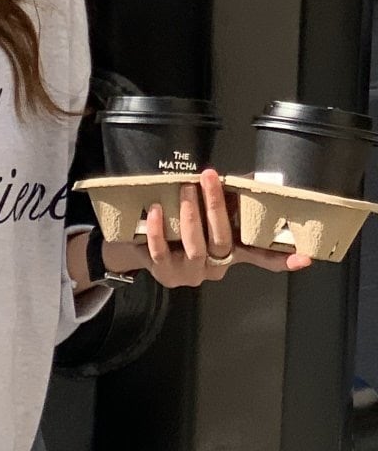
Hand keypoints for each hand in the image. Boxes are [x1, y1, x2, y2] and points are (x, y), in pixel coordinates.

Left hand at [104, 168, 314, 286]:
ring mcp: (190, 273)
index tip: (304, 258)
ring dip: (189, 214)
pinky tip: (155, 210)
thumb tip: (254, 179)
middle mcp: (214, 266)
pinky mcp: (165, 274)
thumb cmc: (184, 226)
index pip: (262, 257)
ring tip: (184, 189)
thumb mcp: (210, 216)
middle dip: (215, 205)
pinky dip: (158, 230)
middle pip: (222, 240)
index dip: (282, 259)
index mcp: (231, 252)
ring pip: (195, 247)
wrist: (146, 247)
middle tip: (208, 177)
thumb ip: (232, 202)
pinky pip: (161, 252)